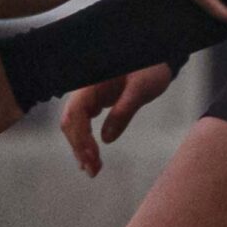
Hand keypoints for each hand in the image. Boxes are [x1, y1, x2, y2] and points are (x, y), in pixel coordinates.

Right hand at [59, 62, 176, 176]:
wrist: (156, 56)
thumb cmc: (150, 68)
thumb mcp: (141, 89)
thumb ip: (123, 112)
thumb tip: (106, 139)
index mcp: (91, 84)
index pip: (76, 113)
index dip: (81, 136)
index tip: (93, 155)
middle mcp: (84, 91)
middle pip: (70, 122)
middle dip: (79, 147)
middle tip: (93, 170)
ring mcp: (87, 97)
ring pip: (74, 125)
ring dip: (80, 147)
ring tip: (93, 169)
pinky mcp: (94, 102)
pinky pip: (82, 123)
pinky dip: (85, 140)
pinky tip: (91, 155)